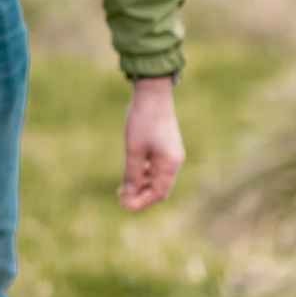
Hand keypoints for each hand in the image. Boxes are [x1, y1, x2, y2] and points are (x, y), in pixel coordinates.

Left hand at [118, 76, 184, 210]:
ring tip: (123, 185)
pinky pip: (156, 168)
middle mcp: (174, 162)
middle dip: (141, 195)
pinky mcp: (166, 148)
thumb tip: (128, 196)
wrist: (152, 92)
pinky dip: (144, 173)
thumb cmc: (142, 120)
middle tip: (121, 196)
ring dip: (141, 184)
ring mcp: (171, 155)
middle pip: (158, 189)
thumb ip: (131, 175)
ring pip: (156, 179)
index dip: (140, 202)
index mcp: (169, 165)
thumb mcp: (133, 150)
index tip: (123, 204)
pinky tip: (131, 171)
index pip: (157, 194)